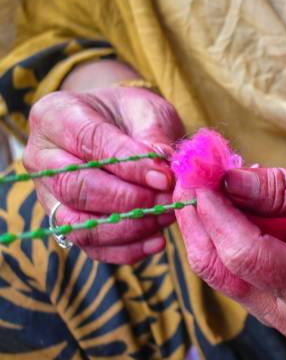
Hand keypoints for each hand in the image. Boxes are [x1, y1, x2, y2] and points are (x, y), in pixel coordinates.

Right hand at [24, 87, 183, 263]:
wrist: (120, 129)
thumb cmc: (132, 115)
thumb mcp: (148, 109)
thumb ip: (154, 132)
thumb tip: (163, 163)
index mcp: (56, 115)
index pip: (88, 142)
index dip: (128, 164)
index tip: (164, 177)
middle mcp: (43, 158)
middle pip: (75, 187)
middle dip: (128, 199)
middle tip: (168, 200)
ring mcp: (48, 195)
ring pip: (77, 223)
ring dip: (128, 227)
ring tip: (166, 217)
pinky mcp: (65, 224)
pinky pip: (90, 247)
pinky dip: (125, 250)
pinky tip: (157, 242)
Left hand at [174, 161, 285, 338]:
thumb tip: (228, 180)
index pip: (247, 256)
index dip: (217, 214)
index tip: (200, 174)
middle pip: (221, 268)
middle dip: (198, 218)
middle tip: (185, 173)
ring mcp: (274, 307)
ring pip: (217, 266)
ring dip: (203, 220)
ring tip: (200, 178)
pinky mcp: (266, 293)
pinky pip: (229, 260)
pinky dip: (219, 226)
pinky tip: (218, 195)